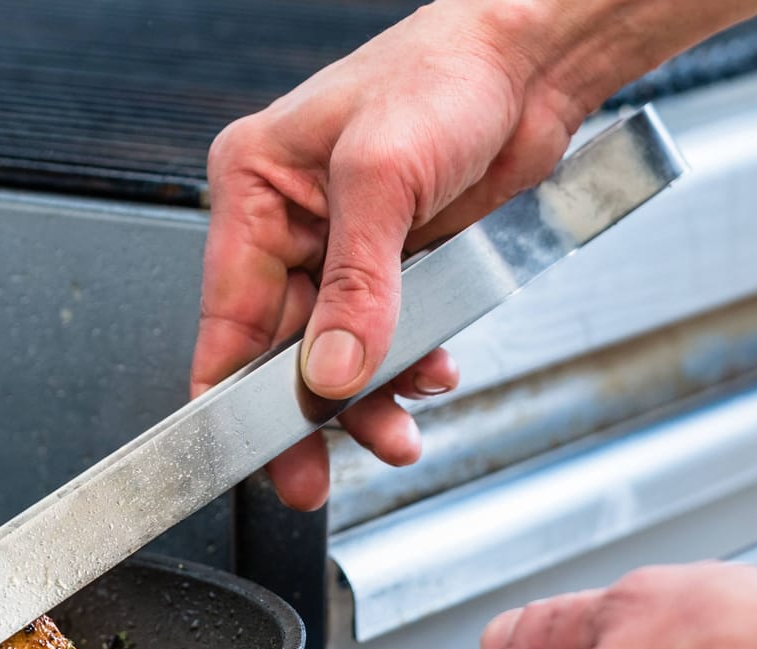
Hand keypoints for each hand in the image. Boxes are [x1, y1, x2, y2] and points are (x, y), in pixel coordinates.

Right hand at [191, 0, 756, 509]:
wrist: (532, 64)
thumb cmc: (445, 76)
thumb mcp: (385, 178)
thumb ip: (357, 285)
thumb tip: (332, 369)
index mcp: (254, 187)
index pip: (223, 314)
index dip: (233, 394)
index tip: (248, 453)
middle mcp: (288, 221)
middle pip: (278, 348)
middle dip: (308, 412)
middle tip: (313, 476)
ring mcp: (341, 246)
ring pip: (334, 354)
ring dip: (365, 401)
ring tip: (393, 435)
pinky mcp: (393, 263)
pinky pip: (383, 340)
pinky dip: (404, 369)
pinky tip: (428, 376)